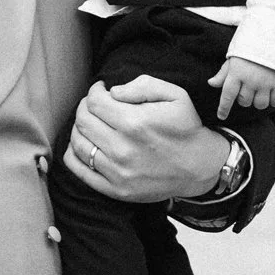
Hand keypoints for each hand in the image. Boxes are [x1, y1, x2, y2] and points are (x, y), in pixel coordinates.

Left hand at [64, 75, 229, 205]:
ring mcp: (118, 172)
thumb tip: (113, 92)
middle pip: (83, 121)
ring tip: (91, 123)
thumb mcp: (176, 95)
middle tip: (96, 105)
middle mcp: (123, 148)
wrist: (200, 167)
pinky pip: (79, 169)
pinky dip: (73, 153)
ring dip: (79, 128)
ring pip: (78, 143)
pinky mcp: (116, 190)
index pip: (94, 102)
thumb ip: (143, 85)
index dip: (94, 91)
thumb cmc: (186, 128)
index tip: (101, 90)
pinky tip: (85, 143)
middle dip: (85, 107)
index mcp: (135, 123)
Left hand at [207, 56, 274, 120]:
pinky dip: (273, 101)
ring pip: (259, 104)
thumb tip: (211, 83)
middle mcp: (250, 80)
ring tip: (259, 91)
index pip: (227, 96)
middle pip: (244, 101)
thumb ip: (223, 73)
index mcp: (236, 73)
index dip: (223, 108)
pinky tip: (271, 93)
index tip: (221, 116)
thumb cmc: (249, 50)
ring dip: (258, 101)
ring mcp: (265, 82)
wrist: (272, 37)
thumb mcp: (233, 59)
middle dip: (244, 98)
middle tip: (248, 87)